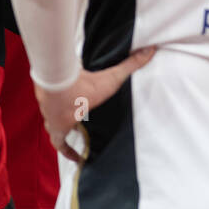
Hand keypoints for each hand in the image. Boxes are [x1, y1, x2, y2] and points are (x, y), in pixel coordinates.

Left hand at [33, 46, 156, 161]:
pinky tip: (78, 160)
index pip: (78, 97)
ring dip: (69, 131)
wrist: (61, 93)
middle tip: (84, 122)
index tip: (86, 105)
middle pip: (69, 111)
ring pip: (60, 126)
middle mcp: (65, 105)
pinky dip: (70, 152)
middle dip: (74, 116)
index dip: (82, 101)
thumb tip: (151, 49)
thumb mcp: (112, 76)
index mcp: (76, 93)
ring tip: (80, 137)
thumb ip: (131, 64)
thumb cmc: (85, 85)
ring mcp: (56, 119)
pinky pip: (62, 145)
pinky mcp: (57, 131)